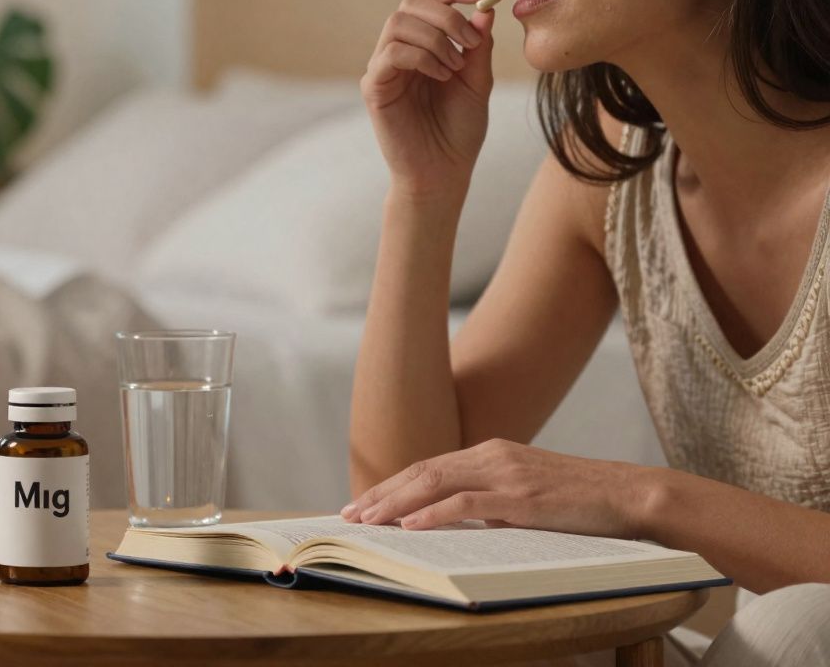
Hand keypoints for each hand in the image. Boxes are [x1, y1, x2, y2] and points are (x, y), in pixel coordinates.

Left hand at [340, 439, 650, 538]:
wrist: (630, 496)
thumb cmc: (579, 501)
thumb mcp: (525, 493)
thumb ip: (489, 500)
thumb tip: (451, 521)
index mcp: (492, 452)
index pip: (428, 467)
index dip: (390, 486)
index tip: (361, 505)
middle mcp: (493, 456)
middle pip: (422, 472)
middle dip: (380, 495)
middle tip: (348, 516)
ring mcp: (507, 474)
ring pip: (436, 484)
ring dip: (395, 504)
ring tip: (367, 522)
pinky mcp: (522, 497)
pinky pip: (468, 504)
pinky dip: (434, 514)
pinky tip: (410, 526)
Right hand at [362, 0, 495, 201]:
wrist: (444, 172)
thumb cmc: (459, 131)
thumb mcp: (478, 81)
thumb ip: (478, 46)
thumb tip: (484, 9)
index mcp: (424, 45)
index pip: (429, 0)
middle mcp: (400, 52)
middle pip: (410, 4)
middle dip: (446, 15)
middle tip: (471, 42)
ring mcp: (384, 69)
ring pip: (398, 23)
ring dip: (435, 38)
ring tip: (455, 66)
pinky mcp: (374, 88)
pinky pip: (391, 53)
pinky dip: (421, 57)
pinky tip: (441, 76)